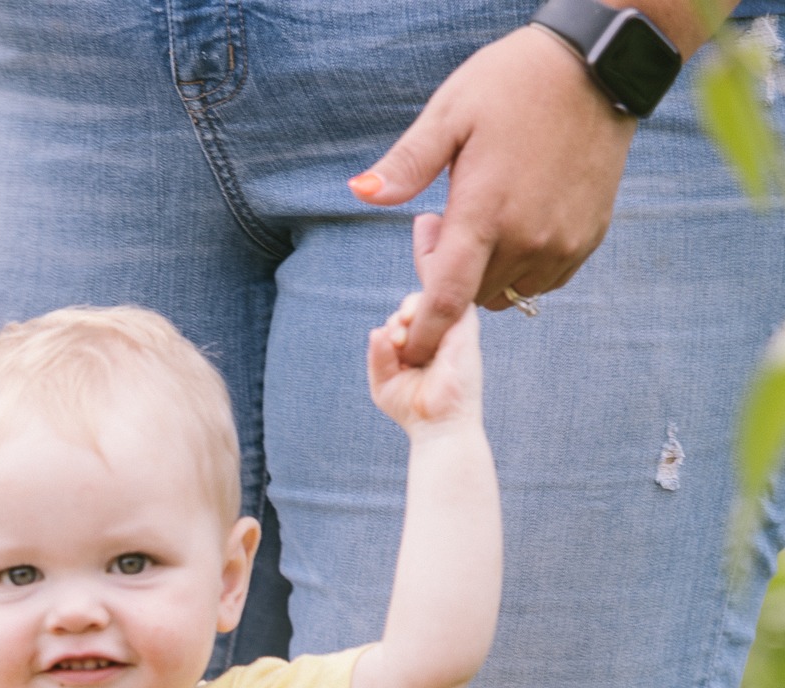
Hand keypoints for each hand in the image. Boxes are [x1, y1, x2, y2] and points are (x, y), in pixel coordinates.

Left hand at [349, 25, 633, 365]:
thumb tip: (361, 193)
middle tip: (448, 221)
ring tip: (486, 218)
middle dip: (450, 280)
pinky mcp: (587, 240)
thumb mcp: (450, 113)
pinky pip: (542, 280)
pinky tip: (519, 223)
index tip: (409, 351)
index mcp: (484, 213)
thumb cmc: (511, 83)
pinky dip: (522, 267)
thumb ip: (406, 164)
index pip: (446, 300)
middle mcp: (526, 240)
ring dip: (487, 276)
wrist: (595, 68)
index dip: (424, 336)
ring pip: (507, 292)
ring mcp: (561, 244)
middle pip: (472, 297)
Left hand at [368, 281, 481, 435]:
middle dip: (400, 317)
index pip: (406, 319)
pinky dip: (430, 306)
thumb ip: (377, 355)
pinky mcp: (466, 329)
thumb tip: (376, 331)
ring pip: (433, 297)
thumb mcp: (383, 382)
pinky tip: (417, 328)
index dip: (393, 325)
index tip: (387, 345)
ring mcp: (453, 332)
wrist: (438, 425)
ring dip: (411, 309)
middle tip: (396, 341)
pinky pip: (452, 301)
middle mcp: (439, 337)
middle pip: (417, 305)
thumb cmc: (412, 410)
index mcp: (421, 347)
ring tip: (402, 337)